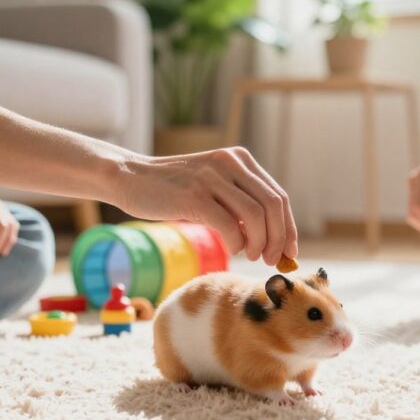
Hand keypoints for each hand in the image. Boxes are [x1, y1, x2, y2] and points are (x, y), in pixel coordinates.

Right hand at [113, 147, 296, 265]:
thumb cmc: (174, 190)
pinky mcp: (194, 195)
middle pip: (273, 205)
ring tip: (250, 255)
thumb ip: (240, 204)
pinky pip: (229, 225)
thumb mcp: (214, 187)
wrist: (130, 178)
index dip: (288, 228)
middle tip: (271, 260)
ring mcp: (212, 177)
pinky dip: (236, 242)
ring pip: (255, 216)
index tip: (289, 252)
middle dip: (278, 239)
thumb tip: (272, 239)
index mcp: (240, 159)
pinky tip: (232, 249)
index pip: (278, 196)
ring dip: (259, 243)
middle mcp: (230, 163)